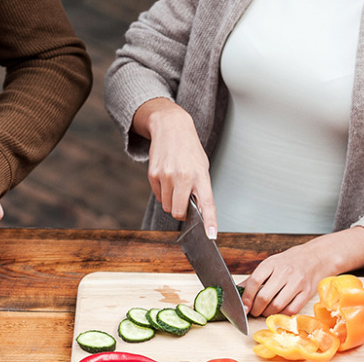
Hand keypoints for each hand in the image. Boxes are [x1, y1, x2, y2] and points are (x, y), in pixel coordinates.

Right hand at [133, 98, 217, 237]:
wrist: (171, 127)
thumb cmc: (190, 149)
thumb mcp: (202, 167)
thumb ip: (201, 189)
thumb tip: (198, 212)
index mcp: (200, 175)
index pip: (207, 203)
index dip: (209, 221)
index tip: (210, 235)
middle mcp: (183, 177)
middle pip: (178, 212)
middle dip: (181, 213)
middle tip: (184, 201)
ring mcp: (166, 176)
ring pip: (167, 206)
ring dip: (171, 201)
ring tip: (176, 183)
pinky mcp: (153, 175)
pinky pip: (158, 196)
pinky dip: (163, 193)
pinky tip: (167, 177)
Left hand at [239, 227, 363, 316]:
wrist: (315, 258)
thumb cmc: (289, 262)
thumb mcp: (270, 264)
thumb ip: (254, 278)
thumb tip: (238, 291)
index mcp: (272, 263)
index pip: (255, 281)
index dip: (247, 297)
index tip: (244, 306)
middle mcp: (285, 272)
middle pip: (265, 296)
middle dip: (256, 309)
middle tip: (254, 311)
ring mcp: (297, 282)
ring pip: (277, 306)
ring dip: (268, 313)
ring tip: (265, 312)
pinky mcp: (307, 293)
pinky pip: (291, 310)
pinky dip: (282, 314)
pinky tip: (279, 311)